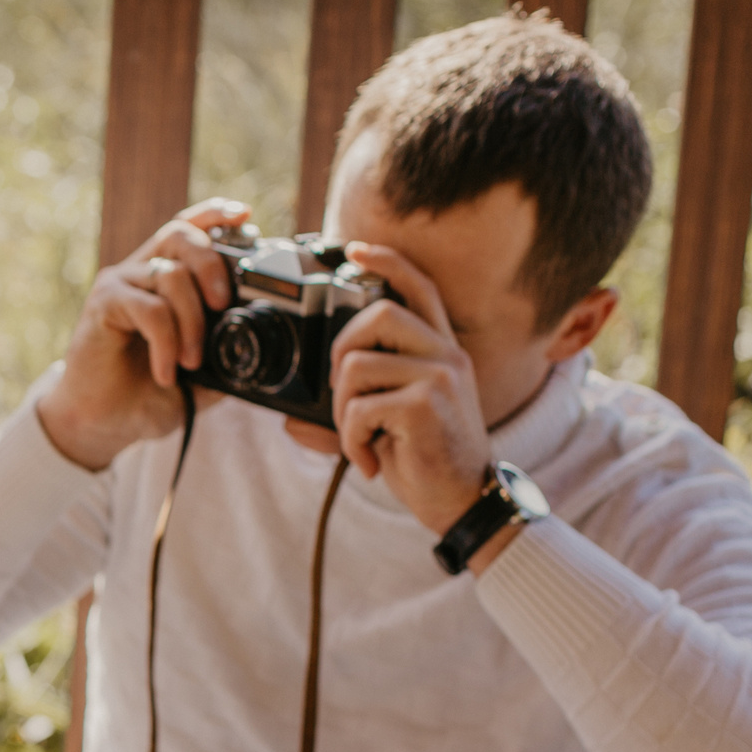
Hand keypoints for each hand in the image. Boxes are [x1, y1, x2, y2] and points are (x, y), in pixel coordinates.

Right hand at [36, 199, 250, 469]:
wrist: (103, 424)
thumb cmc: (146, 394)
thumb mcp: (200, 376)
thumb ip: (225, 355)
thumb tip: (260, 348)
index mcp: (164, 279)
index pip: (188, 229)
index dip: (214, 215)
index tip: (245, 216)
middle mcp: (141, 273)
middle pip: (180, 235)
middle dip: (212, 263)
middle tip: (222, 305)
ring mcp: (120, 286)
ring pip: (171, 275)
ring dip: (192, 322)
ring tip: (191, 363)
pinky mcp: (103, 305)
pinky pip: (150, 309)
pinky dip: (166, 342)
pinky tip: (166, 372)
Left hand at [283, 241, 489, 535]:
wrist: (461, 502)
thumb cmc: (427, 460)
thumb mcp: (390, 426)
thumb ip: (351, 410)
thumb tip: (290, 423)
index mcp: (442, 351)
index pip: (420, 289)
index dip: (388, 262)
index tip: (355, 250)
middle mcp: (447, 355)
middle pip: (379, 315)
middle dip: (342, 350)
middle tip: (343, 394)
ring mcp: (439, 377)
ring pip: (357, 366)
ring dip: (343, 410)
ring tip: (359, 438)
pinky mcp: (425, 405)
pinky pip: (359, 408)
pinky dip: (349, 440)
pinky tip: (368, 461)